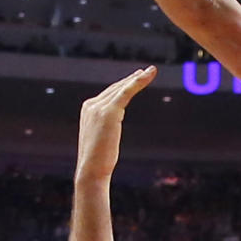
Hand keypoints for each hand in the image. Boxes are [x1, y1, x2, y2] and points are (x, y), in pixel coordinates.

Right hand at [75, 67, 156, 183]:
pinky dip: (138, 82)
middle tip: (147, 71)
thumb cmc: (98, 161)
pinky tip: (147, 76)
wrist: (91, 170)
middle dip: (132, 78)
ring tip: (151, 71)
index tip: (136, 78)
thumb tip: (111, 128)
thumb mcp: (102, 139)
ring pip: (123, 88)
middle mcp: (91, 105)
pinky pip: (127, 92)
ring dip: (139, 78)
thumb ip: (106, 127)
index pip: (109, 93)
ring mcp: (99, 107)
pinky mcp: (109, 111)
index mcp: (88, 109)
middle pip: (116, 88)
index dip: (124, 85)